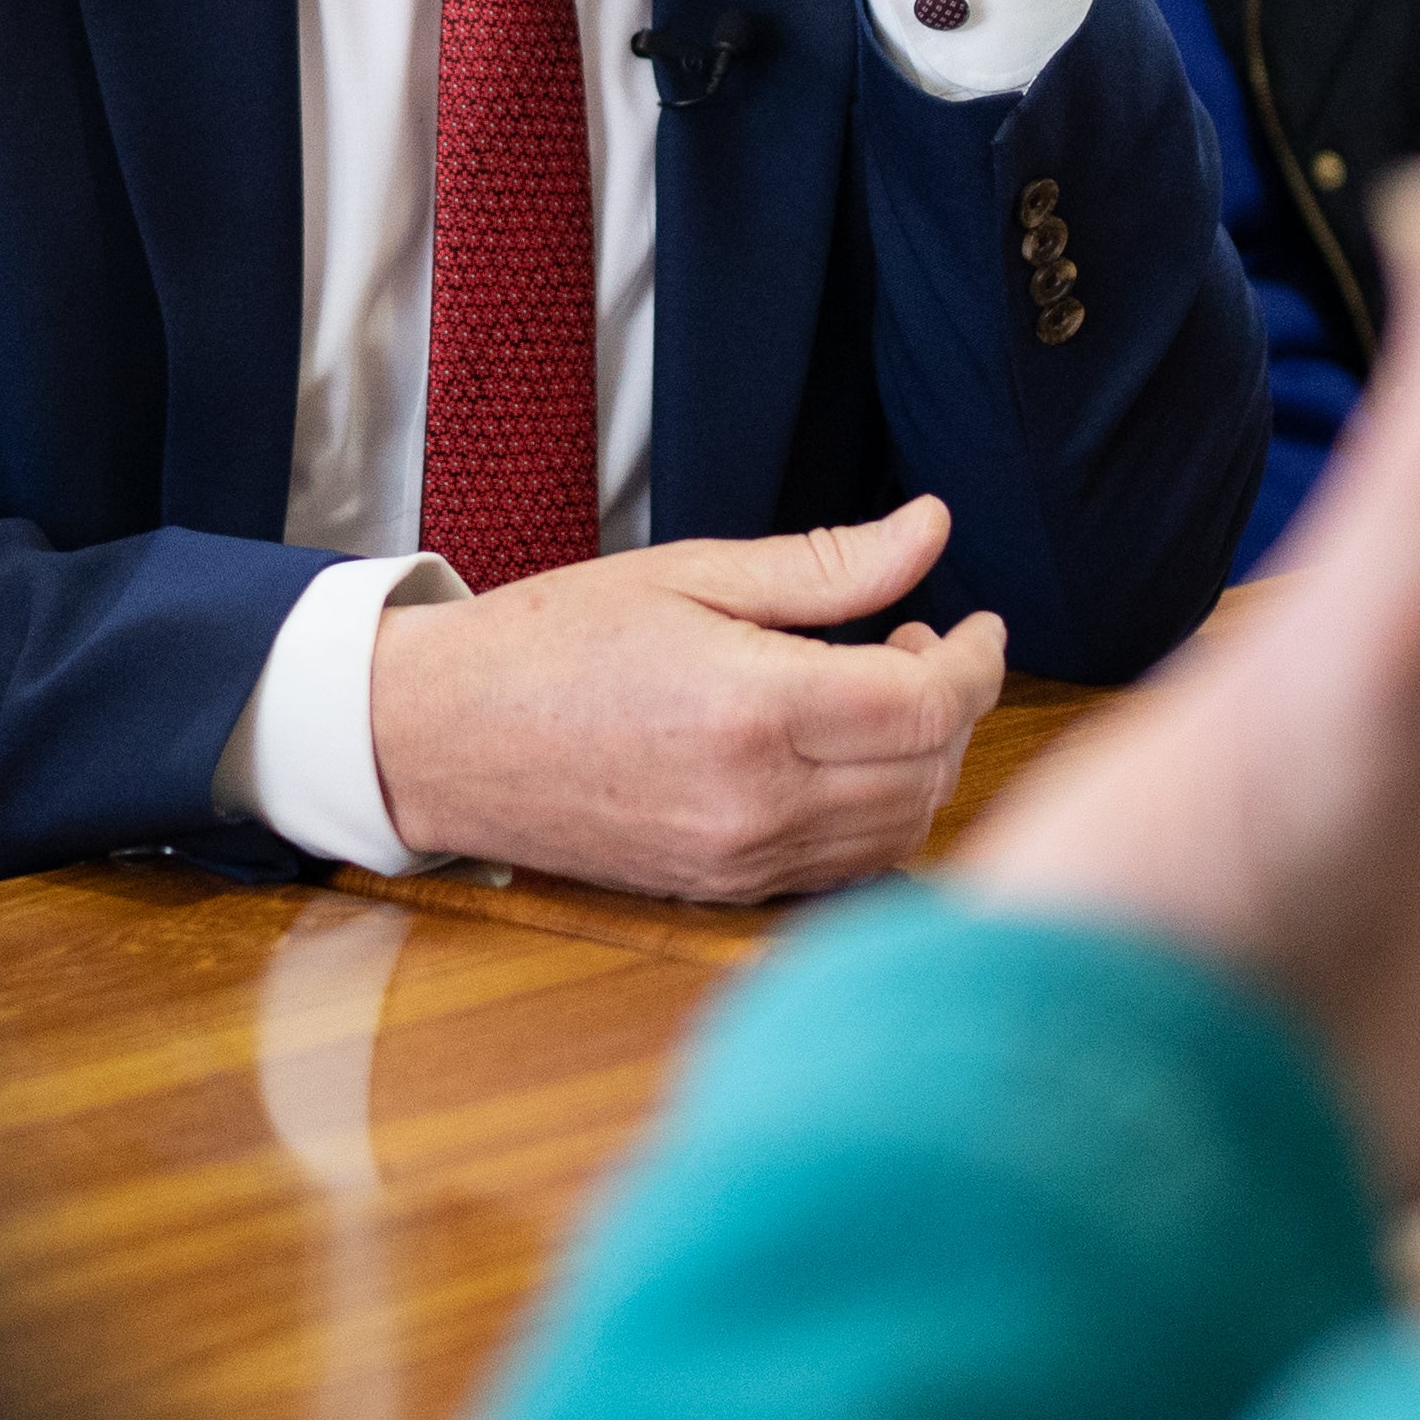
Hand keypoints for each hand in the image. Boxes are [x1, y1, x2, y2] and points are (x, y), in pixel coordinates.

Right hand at [372, 495, 1009, 899]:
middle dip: (954, 705)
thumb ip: (827, 565)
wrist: (442, 738)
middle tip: (919, 635)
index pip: (926, 705)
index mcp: (752, 709)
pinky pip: (845, 868)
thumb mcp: (693, 571)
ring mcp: (740, 861)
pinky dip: (876, 816)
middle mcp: (756, 803)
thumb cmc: (557, 638)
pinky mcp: (723, 891)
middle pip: (927, 772)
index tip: (976, 618)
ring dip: (921, 763)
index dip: (975, 659)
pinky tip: (842, 757)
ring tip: (879, 688)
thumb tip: (933, 528)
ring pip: (898, 831)